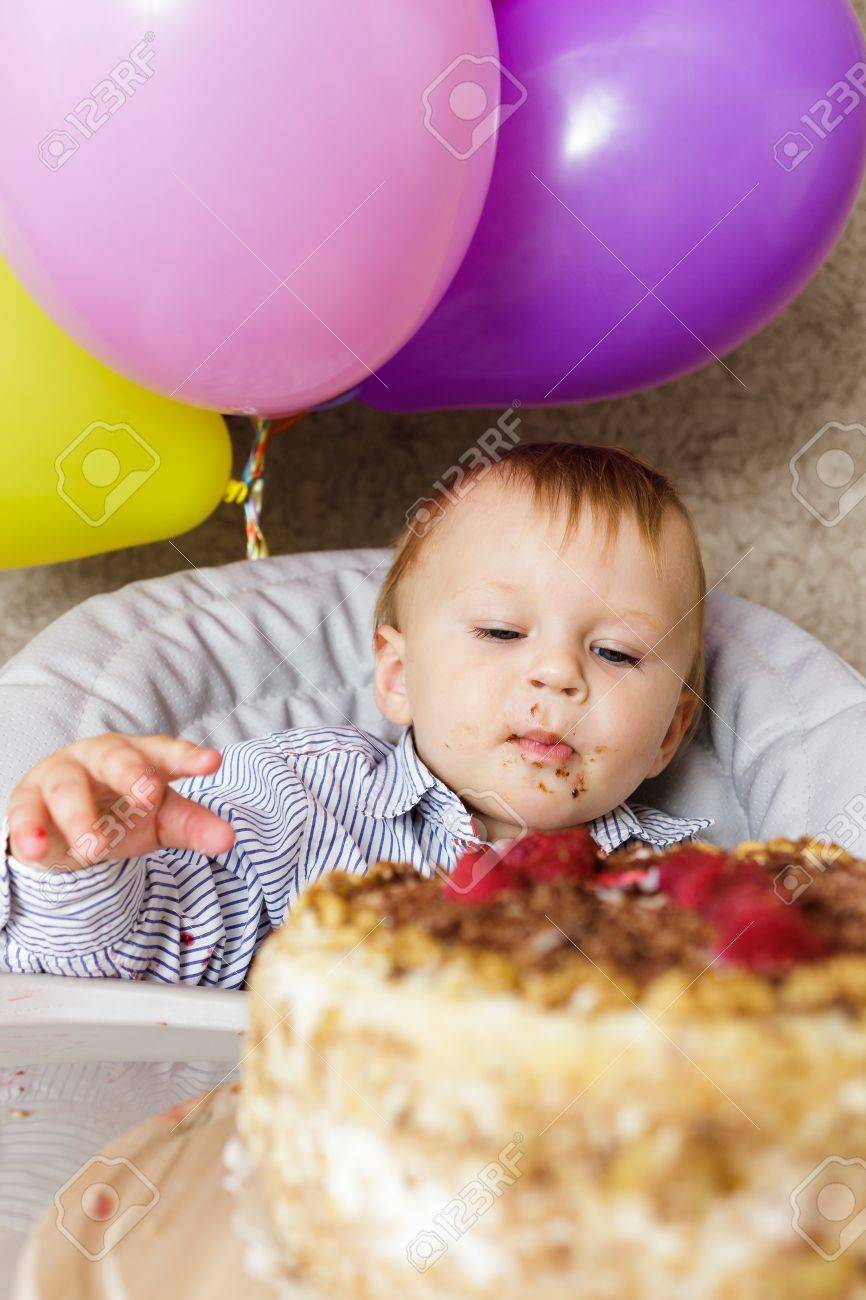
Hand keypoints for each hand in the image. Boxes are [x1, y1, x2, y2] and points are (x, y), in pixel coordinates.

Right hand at [6, 733, 235, 871]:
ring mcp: (62, 775)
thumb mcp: (161, 820)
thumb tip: (228, 838)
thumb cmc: (122, 811)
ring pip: (68, 788)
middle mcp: (100, 757)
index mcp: (140, 755)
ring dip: (80, 817)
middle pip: (115, 757)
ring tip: (94, 848)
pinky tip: (36, 849)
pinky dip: (30, 831)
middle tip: (148, 795)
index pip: (166, 752)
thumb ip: (193, 826)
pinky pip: (26, 811)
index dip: (188, 757)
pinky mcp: (29, 800)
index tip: (213, 762)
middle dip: (131, 773)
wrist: (67, 825)